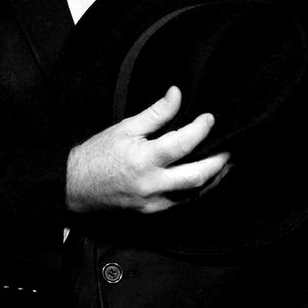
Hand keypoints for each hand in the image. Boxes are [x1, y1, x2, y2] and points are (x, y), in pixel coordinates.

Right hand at [66, 86, 229, 213]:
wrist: (76, 186)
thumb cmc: (99, 153)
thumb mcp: (126, 126)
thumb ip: (155, 113)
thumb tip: (177, 94)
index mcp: (145, 159)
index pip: (183, 144)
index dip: (200, 129)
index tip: (210, 118)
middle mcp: (153, 184)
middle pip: (198, 176)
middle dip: (219, 162)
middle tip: (231, 149)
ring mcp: (154, 202)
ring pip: (194, 194)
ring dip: (213, 178)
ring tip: (224, 163)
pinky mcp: (152, 212)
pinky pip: (182, 203)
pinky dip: (195, 190)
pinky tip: (202, 178)